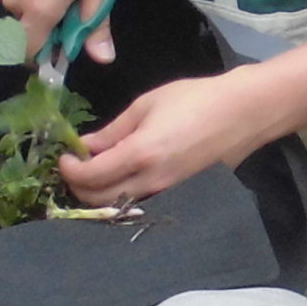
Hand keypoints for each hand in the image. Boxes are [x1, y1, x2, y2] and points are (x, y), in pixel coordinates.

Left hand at [60, 71, 271, 206]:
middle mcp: (151, 181)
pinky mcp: (176, 193)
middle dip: (79, 187)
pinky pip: (138, 202)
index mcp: (140, 154)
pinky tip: (118, 176)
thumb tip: (85, 147)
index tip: (65, 155)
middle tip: (74, 166)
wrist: (241, 113)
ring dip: (98, 194)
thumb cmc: (194, 99)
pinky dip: (120, 194)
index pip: (91, 176)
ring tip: (94, 170)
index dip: (70, 170)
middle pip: (100, 200)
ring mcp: (166, 191)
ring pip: (119, 206)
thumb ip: (112, 131)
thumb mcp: (146, 105)